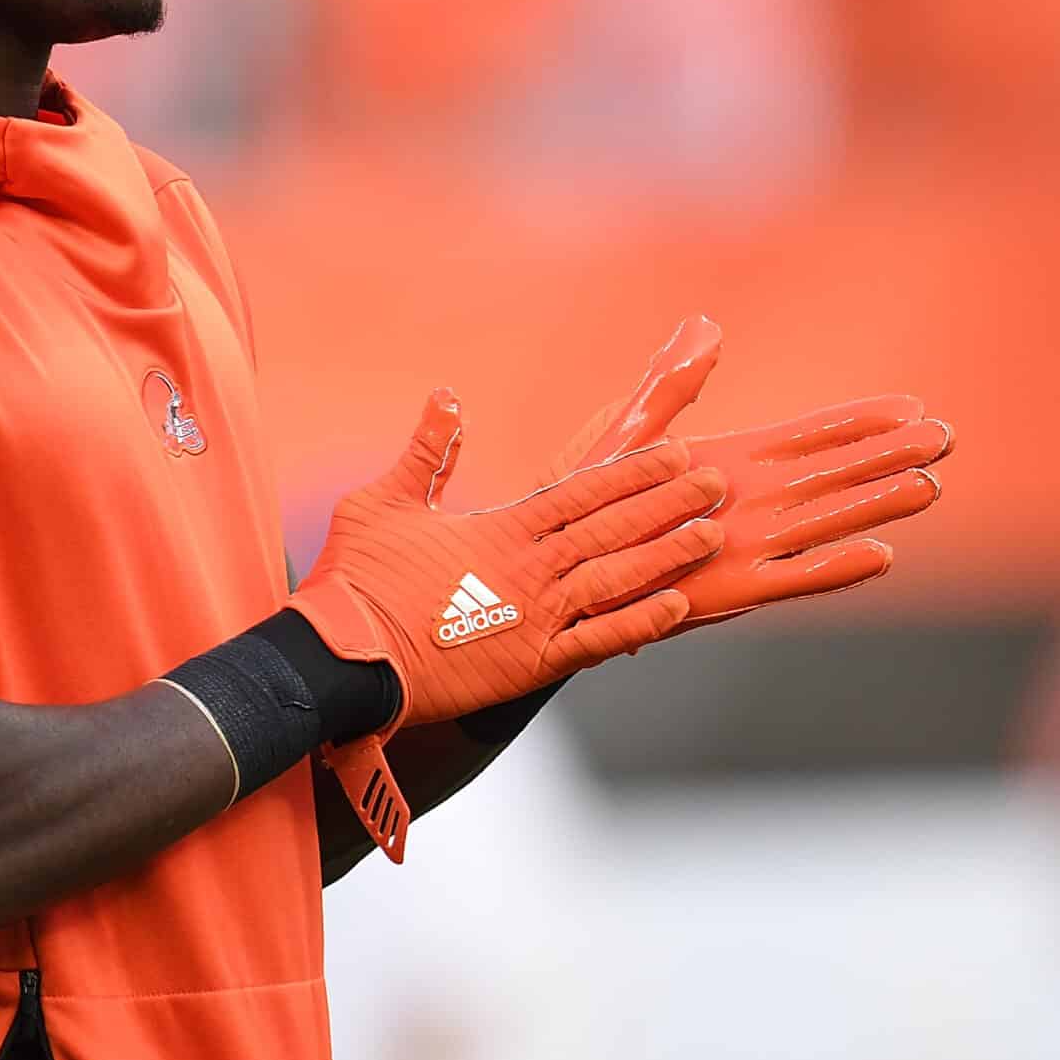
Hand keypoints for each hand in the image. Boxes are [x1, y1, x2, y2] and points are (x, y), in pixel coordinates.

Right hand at [286, 390, 725, 857]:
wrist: (345, 657)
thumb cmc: (357, 578)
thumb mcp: (383, 499)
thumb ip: (426, 451)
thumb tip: (446, 397)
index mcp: (500, 528)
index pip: (581, 489)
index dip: (632, 471)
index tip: (673, 454)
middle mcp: (529, 567)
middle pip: (613, 527)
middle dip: (668, 503)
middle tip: (715, 484)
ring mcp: (535, 616)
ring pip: (618, 577)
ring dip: (668, 555)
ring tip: (710, 535)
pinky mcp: (531, 661)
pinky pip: (599, 639)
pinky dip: (641, 623)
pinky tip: (678, 607)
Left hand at [552, 317, 952, 627]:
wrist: (559, 565)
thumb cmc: (589, 499)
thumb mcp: (631, 431)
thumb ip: (671, 385)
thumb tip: (704, 325)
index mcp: (736, 461)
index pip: (812, 437)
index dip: (862, 423)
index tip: (913, 407)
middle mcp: (754, 503)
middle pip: (836, 475)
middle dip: (890, 457)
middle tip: (945, 439)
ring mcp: (751, 546)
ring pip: (829, 520)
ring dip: (879, 504)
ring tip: (930, 486)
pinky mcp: (737, 588)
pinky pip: (798, 578)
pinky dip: (838, 568)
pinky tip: (883, 555)